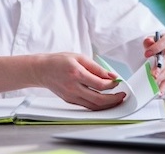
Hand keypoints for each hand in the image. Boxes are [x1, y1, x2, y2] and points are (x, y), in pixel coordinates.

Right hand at [0, 53, 125, 110]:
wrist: (42, 70)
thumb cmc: (59, 61)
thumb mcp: (79, 57)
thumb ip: (96, 67)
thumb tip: (111, 75)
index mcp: (76, 74)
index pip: (100, 84)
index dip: (112, 85)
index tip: (118, 82)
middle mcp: (73, 87)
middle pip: (99, 99)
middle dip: (114, 99)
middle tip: (123, 95)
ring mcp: (71, 96)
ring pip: (94, 106)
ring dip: (108, 105)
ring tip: (117, 100)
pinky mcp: (70, 101)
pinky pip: (87, 106)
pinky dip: (98, 105)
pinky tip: (105, 101)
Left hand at [143, 33, 164, 94]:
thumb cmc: (159, 45)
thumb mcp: (154, 40)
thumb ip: (149, 41)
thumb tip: (148, 42)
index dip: (156, 47)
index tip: (147, 54)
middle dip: (160, 67)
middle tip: (153, 73)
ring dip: (161, 78)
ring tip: (153, 82)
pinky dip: (163, 87)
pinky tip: (159, 92)